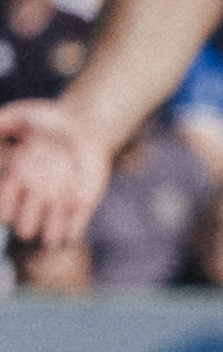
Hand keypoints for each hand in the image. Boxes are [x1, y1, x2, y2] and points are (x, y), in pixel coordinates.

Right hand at [0, 100, 101, 253]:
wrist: (86, 124)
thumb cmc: (48, 119)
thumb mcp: (22, 115)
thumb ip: (2, 121)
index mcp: (15, 181)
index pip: (3, 212)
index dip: (6, 207)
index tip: (18, 184)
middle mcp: (33, 197)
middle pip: (24, 229)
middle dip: (30, 221)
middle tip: (42, 195)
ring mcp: (57, 203)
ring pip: (48, 236)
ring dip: (52, 230)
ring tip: (59, 208)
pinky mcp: (82, 206)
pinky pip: (73, 233)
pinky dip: (72, 231)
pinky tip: (75, 210)